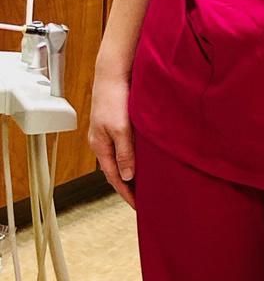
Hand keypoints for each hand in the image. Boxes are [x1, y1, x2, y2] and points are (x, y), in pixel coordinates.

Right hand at [87, 68, 134, 206]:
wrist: (113, 74)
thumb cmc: (115, 99)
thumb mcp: (121, 129)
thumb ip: (125, 152)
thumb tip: (128, 176)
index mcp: (100, 147)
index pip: (114, 178)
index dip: (126, 193)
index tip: (139, 206)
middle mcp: (102, 143)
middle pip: (116, 171)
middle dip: (129, 187)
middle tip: (145, 200)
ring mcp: (109, 134)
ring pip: (121, 160)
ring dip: (132, 173)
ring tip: (147, 184)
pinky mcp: (117, 125)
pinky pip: (125, 149)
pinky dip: (134, 158)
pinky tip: (145, 160)